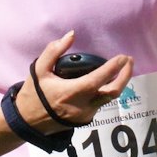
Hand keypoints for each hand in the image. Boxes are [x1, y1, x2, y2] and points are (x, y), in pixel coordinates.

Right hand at [15, 31, 133, 132]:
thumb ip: (54, 50)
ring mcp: (85, 115)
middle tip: (129, 61)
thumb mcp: (38, 69)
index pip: (98, 79)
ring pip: (109, 99)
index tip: (123, 57)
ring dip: (117, 83)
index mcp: (70, 92)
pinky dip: (105, 91)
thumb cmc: (33, 93)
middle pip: (113, 92)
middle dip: (125, 76)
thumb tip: (71, 34)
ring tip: (121, 69)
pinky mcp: (85, 120)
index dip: (113, 68)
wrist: (27, 121)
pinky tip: (105, 81)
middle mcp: (82, 106)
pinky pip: (101, 103)